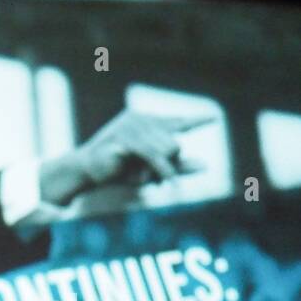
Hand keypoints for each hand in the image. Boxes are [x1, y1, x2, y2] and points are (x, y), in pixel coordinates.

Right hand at [40, 110, 212, 204]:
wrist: (86, 172)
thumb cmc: (116, 171)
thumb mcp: (151, 170)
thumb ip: (177, 167)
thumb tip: (207, 165)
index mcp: (148, 122)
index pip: (176, 122)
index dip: (196, 121)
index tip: (214, 119)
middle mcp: (142, 118)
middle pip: (175, 143)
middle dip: (170, 165)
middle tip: (157, 180)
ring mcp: (133, 125)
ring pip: (169, 148)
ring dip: (163, 170)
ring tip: (148, 180)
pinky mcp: (126, 137)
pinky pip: (154, 155)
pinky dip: (161, 170)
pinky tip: (158, 181)